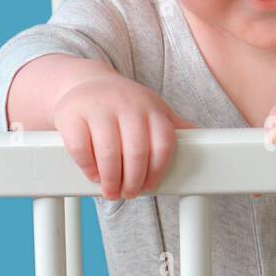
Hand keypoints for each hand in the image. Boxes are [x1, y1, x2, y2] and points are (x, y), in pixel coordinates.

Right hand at [53, 75, 192, 200]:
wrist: (86, 83)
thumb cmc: (125, 106)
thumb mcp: (153, 110)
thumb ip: (173, 127)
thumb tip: (203, 140)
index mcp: (151, 109)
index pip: (163, 144)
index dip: (158, 171)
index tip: (150, 186)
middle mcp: (127, 106)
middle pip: (136, 153)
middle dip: (134, 181)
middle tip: (129, 192)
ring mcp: (99, 109)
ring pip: (109, 154)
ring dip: (111, 180)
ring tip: (111, 190)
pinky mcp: (72, 115)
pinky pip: (81, 150)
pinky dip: (89, 169)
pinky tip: (94, 175)